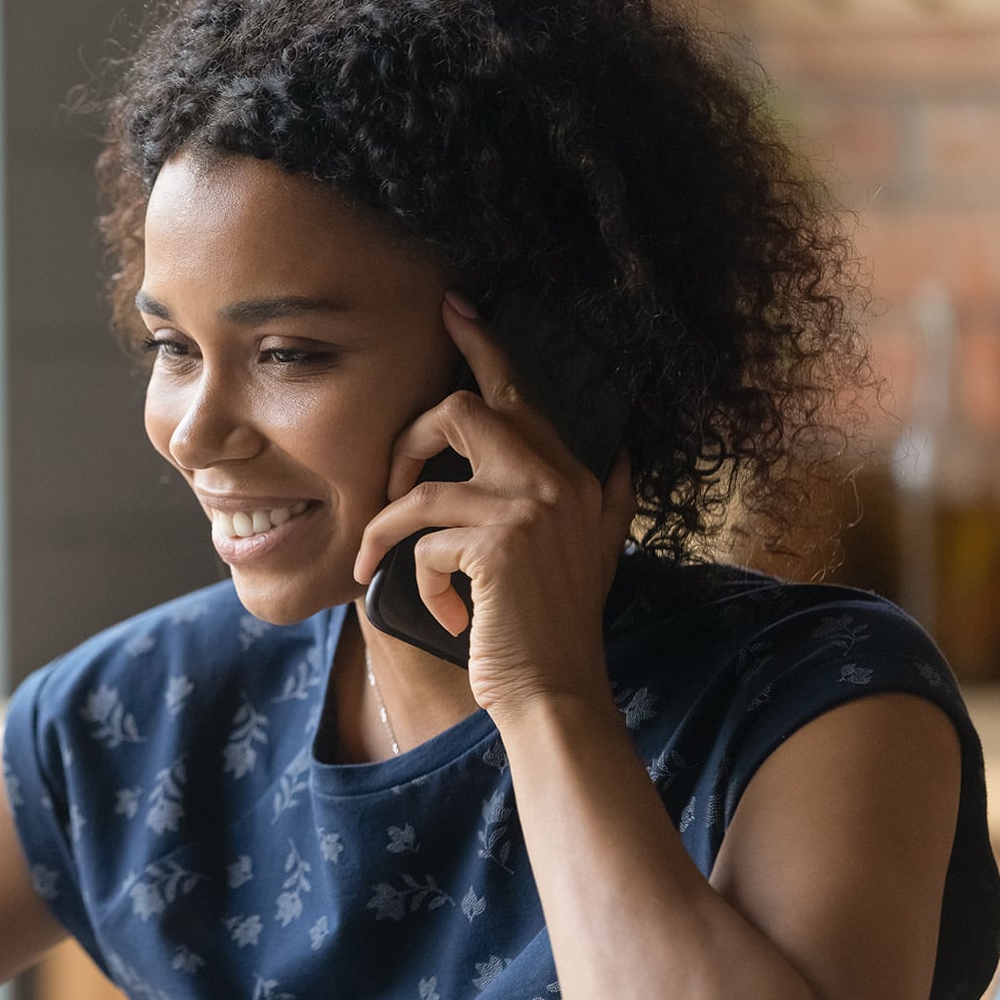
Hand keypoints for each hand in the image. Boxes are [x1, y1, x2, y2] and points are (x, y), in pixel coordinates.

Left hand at [352, 289, 635, 719]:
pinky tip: (440, 613)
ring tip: (377, 560)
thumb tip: (623, 453)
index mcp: (579, 475)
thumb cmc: (553, 628)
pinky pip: (423, 539)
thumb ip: (605, 499)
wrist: (557, 693)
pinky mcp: (498, 544)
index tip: (453, 306)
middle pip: (464, 409)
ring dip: (387, 525)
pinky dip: (417, 578)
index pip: (522, 394)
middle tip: (389, 485)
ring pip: (425, 482)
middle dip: (408, 440)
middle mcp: (561, 480)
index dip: (484, 345)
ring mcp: (532, 508)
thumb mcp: (592, 554)